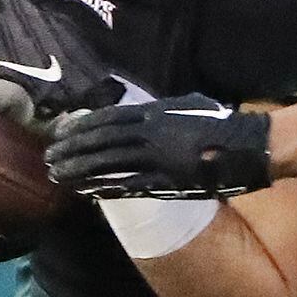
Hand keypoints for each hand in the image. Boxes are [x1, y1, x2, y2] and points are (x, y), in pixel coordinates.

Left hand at [46, 96, 272, 199]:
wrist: (246, 145)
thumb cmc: (221, 123)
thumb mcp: (186, 105)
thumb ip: (159, 109)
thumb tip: (137, 109)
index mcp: (155, 113)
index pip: (108, 120)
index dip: (81, 128)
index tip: (61, 134)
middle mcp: (151, 134)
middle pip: (102, 142)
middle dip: (73, 151)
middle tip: (49, 158)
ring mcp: (158, 159)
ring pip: (110, 165)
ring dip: (81, 171)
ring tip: (59, 177)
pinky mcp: (168, 182)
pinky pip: (130, 186)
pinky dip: (107, 188)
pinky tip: (88, 192)